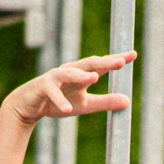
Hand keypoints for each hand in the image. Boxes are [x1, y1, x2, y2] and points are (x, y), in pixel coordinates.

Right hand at [2, 54, 135, 128]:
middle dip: (104, 62)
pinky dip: (60, 101)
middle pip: (89, 64)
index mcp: (82, 73)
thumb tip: (128, 102)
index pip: (102, 65)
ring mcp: (55, 78)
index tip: (133, 55)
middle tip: (119, 62)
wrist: (30, 106)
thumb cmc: (59, 102)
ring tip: (94, 78)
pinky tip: (68, 108)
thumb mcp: (85, 104)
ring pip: (70, 74)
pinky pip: (52, 93)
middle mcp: (70, 71)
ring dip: (81, 75)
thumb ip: (105, 102)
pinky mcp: (42, 87)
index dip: (116, 60)